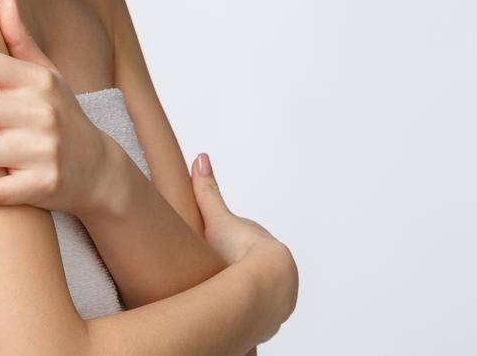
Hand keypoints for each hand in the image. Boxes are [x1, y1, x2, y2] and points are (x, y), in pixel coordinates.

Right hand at [190, 152, 298, 343]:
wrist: (264, 282)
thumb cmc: (241, 249)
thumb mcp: (218, 217)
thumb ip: (207, 190)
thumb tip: (201, 157)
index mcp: (261, 245)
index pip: (244, 245)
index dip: (229, 246)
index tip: (217, 250)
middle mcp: (273, 270)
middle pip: (252, 270)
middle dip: (238, 271)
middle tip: (217, 275)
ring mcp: (275, 298)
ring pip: (258, 294)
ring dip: (245, 295)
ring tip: (224, 300)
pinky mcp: (272, 319)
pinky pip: (260, 315)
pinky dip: (249, 314)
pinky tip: (234, 316)